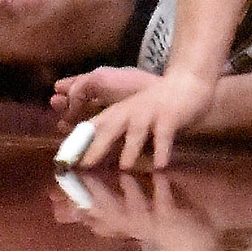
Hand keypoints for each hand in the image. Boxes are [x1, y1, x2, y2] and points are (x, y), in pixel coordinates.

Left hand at [62, 67, 216, 171]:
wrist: (188, 84)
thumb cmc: (156, 108)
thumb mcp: (131, 119)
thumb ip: (114, 138)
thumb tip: (89, 163)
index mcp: (118, 113)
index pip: (92, 128)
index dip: (77, 144)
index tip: (63, 164)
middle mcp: (130, 112)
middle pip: (109, 128)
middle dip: (96, 146)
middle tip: (82, 166)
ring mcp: (150, 113)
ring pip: (137, 131)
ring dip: (131, 148)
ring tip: (125, 166)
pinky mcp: (170, 117)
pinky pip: (164, 136)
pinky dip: (162, 150)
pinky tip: (160, 165)